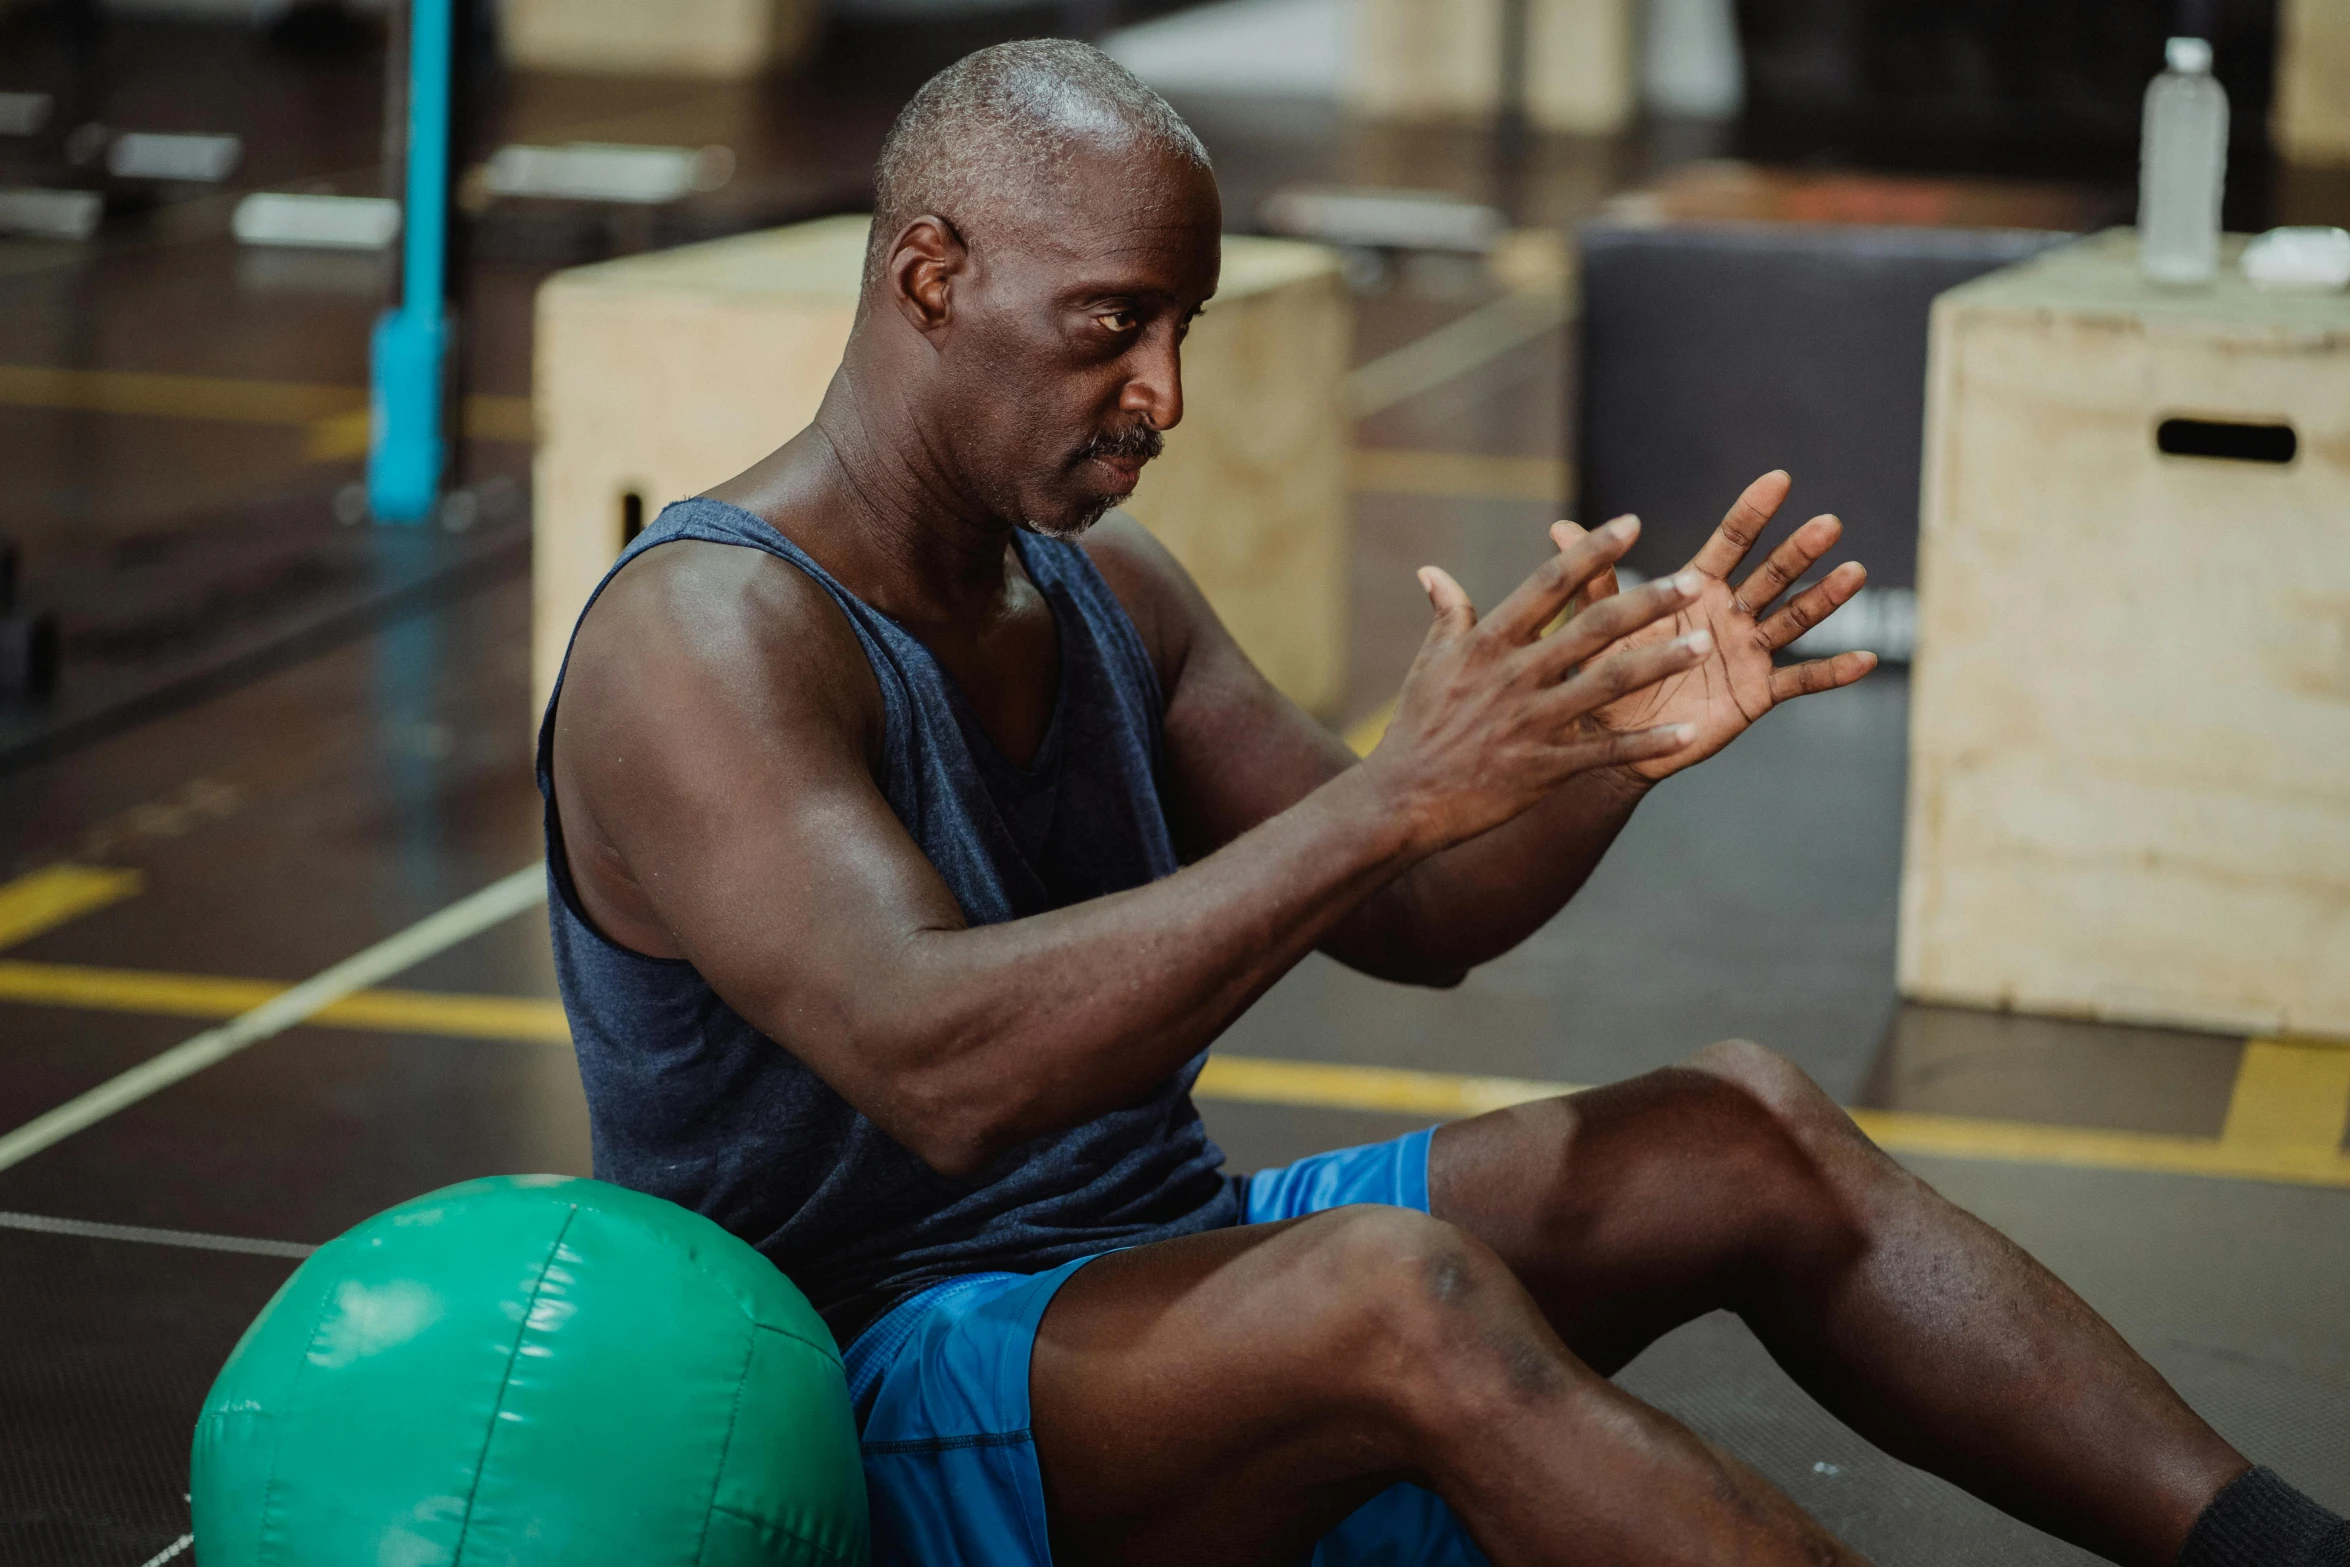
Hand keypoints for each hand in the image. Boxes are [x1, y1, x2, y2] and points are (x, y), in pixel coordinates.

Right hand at [1364, 516, 1715, 852]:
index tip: (1632, 523)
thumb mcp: (1429, 664)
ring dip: (1660, 662)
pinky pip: (1605, 752)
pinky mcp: (1543, 768)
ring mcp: (1531, 722)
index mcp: (1488, 644)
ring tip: (1704, 643)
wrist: (1401, 801)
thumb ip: (1447, 615)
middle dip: (1647, 603)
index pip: (1548, 584)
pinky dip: (1647, 743)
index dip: (1591, 551)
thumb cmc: (1415, 728)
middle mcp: (1514, 675)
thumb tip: (1432, 573)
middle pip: (1592, 629)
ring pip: (1607, 684)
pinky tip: (1687, 732)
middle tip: (1693, 582)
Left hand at [1557, 470, 1877, 781]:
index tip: (1778, 478)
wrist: (1611, 740)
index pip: (1729, 543)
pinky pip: (1801, 680)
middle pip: (1771, 575)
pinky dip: (1833, 672)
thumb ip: (1592, 582)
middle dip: (1798, 550)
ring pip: (1793, 619)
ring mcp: (1748, 653)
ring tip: (1854, 573)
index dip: (1752, 512)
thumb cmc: (1605, 676)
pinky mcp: (1757, 693)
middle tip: (1827, 522)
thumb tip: (1561, 529)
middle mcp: (1729, 615)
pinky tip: (1866, 659)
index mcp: (1695, 590)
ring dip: (1825, 598)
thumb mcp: (1599, 629)